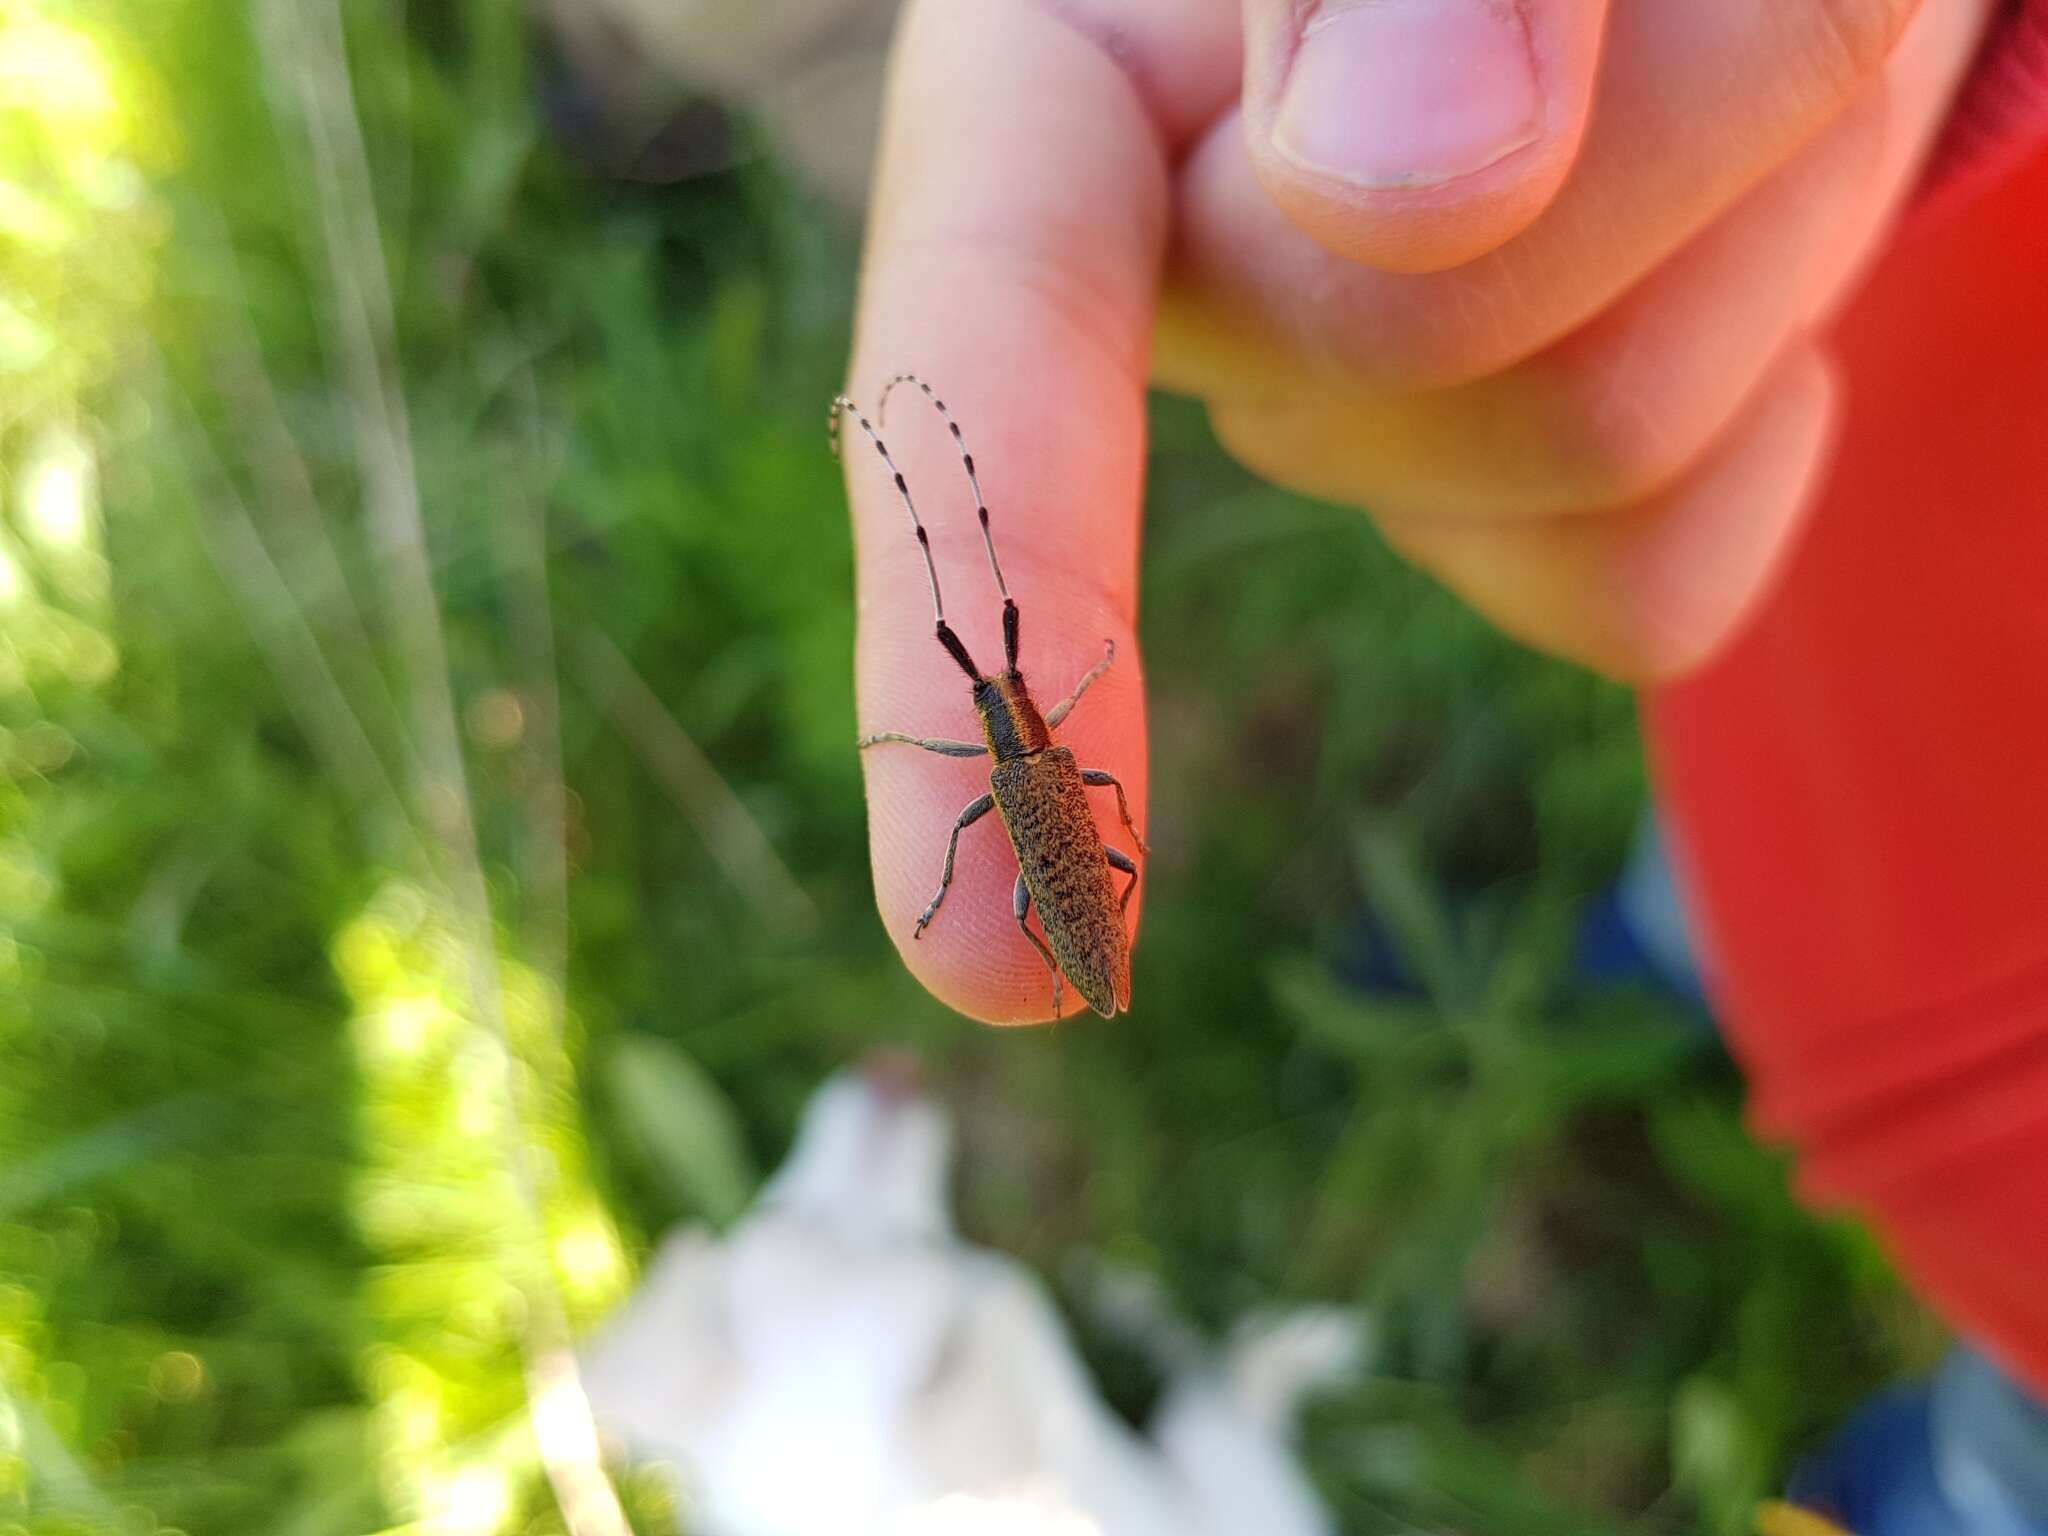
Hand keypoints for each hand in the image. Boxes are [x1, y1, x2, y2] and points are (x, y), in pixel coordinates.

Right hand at [843, 0, 1996, 1023]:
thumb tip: (1406, 193)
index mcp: (1064, 75)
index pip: (978, 336)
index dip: (984, 604)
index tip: (1006, 958)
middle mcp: (1165, 266)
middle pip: (1410, 352)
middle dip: (1642, 157)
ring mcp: (1340, 405)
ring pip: (1579, 463)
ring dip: (1740, 236)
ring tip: (1697, 61)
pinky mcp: (1511, 517)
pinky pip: (1649, 596)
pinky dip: (1749, 441)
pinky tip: (1714, 275)